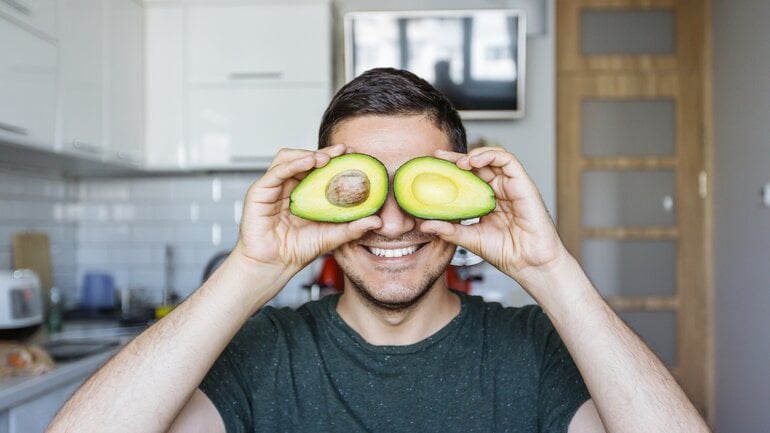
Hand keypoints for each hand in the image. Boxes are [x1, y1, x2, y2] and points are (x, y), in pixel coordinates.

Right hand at [232, 144, 381, 284]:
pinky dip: (293, 163)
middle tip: (344, 151)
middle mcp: (288, 186)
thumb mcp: (332, 236)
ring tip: (326, 158)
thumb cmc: (296, 250)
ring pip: (289, 158)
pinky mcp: (259, 192)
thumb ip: (353, 227)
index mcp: (304, 193)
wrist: (273, 266)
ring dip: (308, 154)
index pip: (319, 168)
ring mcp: (273, 187)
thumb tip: (377, 221)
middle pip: (305, 158)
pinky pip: (277, 171)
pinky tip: (309, 162)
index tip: (354, 155)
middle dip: (325, 152)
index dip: (336, 159)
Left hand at [420, 147, 569, 289]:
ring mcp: (512, 187)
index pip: (467, 178)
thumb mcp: (470, 239)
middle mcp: (499, 191)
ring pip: (493, 158)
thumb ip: (449, 230)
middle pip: (478, 165)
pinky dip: (491, 155)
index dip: (451, 170)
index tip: (432, 166)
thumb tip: (425, 224)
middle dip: (457, 158)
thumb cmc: (506, 253)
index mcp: (487, 201)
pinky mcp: (524, 185)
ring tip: (458, 162)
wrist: (530, 265)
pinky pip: (508, 161)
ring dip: (474, 154)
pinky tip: (474, 161)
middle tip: (438, 156)